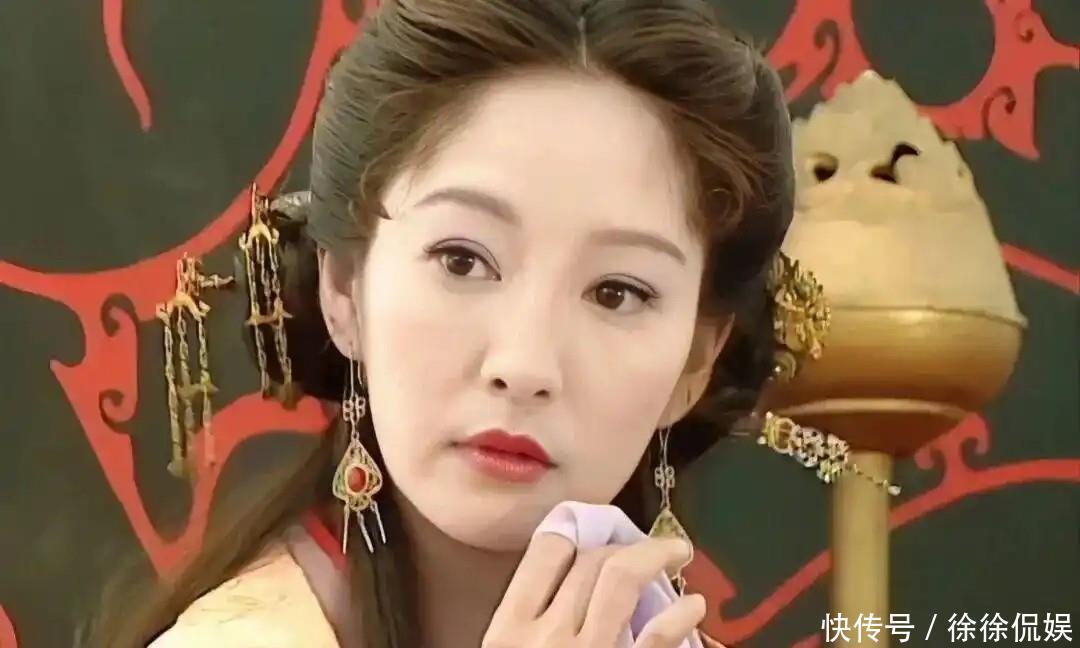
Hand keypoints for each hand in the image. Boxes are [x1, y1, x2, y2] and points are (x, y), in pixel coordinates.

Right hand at [482, 533, 705, 647]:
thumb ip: (528, 632)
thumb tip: (569, 588)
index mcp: (507, 633)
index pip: (545, 553)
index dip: (576, 534)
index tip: (595, 536)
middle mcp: (545, 638)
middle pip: (590, 563)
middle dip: (624, 546)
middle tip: (646, 548)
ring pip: (620, 580)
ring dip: (655, 557)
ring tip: (678, 554)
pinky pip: (658, 636)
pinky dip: (680, 613)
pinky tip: (694, 608)